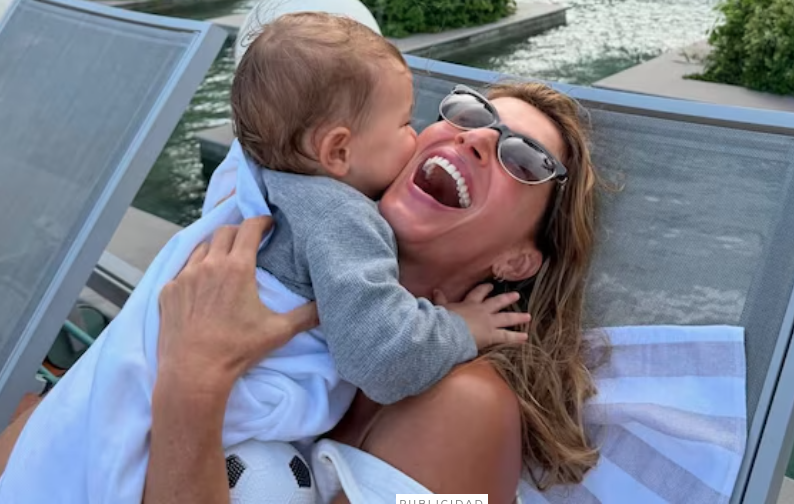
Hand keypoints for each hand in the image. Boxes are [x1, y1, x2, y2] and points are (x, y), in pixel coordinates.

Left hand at [157, 216, 318, 392]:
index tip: (268, 223)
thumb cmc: (237, 350)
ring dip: (215, 249)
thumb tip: (327, 305)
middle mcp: (209, 265)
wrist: (193, 371)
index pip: (250, 228)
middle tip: (249, 241)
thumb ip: (306, 315)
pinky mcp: (167, 291)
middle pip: (224, 232)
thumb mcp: (278, 332)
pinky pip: (182, 271)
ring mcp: (184, 277)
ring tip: (224, 261)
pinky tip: (201, 287)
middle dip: (239, 231)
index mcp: (237, 268)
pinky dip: (194, 272)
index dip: (261, 221)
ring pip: (200, 248)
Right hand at [434, 284, 529, 348]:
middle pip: (497, 302)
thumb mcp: (442, 307)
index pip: (478, 293)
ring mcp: (489, 322)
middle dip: (507, 299)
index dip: (485, 289)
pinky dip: (516, 337)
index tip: (490, 286)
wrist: (450, 331)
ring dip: (517, 317)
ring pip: (506, 318)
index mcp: (470, 303)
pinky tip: (525, 337)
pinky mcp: (492, 335)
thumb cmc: (445, 320)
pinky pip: (507, 336)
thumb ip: (441, 299)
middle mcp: (482, 310)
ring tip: (528, 316)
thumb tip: (435, 290)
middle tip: (516, 296)